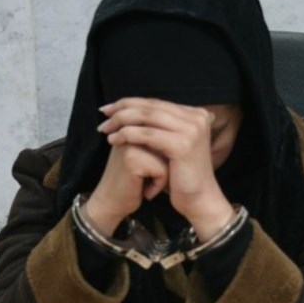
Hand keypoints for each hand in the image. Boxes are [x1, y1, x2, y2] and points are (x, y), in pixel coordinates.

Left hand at [98, 97, 234, 240]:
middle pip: (151, 106)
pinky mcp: (182, 144)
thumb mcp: (173, 143)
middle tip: (103, 114)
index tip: (110, 108)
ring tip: (105, 129)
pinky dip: (127, 135)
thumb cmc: (182, 175)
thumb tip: (133, 109)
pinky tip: (114, 140)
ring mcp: (191, 130)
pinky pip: (147, 135)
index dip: (130, 103)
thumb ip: (161, 125)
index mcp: (196, 114)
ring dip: (121, 121)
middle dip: (123, 109)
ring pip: (147, 117)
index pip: (156, 102)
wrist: (199, 199)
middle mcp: (196, 118)